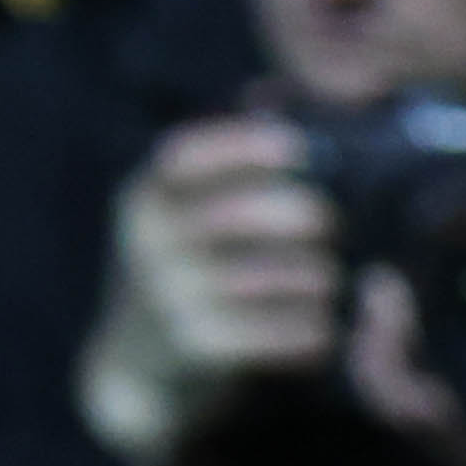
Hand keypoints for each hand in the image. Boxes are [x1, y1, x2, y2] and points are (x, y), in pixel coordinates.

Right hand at [73, 115, 343, 465]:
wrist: (135, 371)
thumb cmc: (176, 277)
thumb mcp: (173, 218)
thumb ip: (219, 166)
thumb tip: (275, 94)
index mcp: (142, 201)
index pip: (188, 156)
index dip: (247, 146)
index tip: (298, 148)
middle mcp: (151, 243)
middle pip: (255, 214)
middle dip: (314, 218)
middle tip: (331, 229)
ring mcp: (173, 296)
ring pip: (288, 276)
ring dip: (323, 281)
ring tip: (324, 285)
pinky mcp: (201, 347)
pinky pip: (293, 330)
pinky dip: (318, 331)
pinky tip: (317, 330)